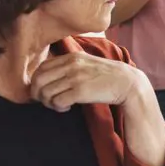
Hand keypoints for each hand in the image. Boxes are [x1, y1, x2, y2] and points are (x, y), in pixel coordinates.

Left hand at [30, 52, 145, 111]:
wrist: (127, 83)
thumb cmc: (107, 76)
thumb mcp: (86, 63)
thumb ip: (69, 66)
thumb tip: (49, 78)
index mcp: (71, 57)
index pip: (41, 68)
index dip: (37, 82)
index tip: (43, 91)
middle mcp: (71, 65)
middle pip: (39, 80)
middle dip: (37, 94)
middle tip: (47, 101)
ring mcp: (76, 78)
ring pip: (46, 92)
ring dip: (49, 103)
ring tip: (59, 105)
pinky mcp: (81, 91)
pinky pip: (57, 101)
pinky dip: (58, 107)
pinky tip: (67, 108)